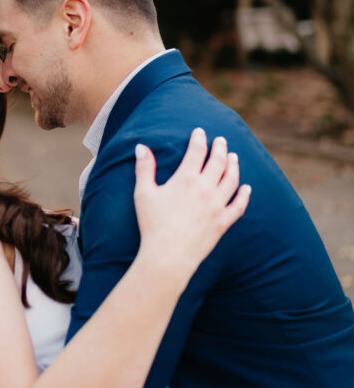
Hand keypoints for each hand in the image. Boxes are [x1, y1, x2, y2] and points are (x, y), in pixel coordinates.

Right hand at [134, 127, 250, 281]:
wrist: (168, 255)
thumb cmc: (152, 224)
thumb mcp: (143, 193)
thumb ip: (144, 168)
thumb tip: (141, 147)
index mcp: (186, 179)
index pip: (196, 151)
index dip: (198, 139)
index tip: (200, 132)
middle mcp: (205, 188)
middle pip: (218, 161)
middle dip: (220, 147)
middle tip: (221, 140)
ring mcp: (217, 205)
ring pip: (232, 179)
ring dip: (234, 165)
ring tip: (234, 156)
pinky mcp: (223, 222)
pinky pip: (239, 205)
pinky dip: (244, 195)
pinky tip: (247, 188)